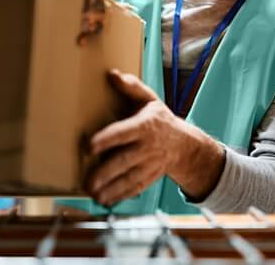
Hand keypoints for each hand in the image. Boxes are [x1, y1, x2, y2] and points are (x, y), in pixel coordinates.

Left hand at [86, 70, 225, 206]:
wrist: (185, 145)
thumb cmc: (160, 119)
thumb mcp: (149, 100)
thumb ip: (132, 88)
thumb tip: (112, 74)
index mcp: (145, 126)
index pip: (124, 132)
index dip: (107, 139)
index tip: (90, 146)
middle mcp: (148, 147)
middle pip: (125, 160)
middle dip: (107, 172)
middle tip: (90, 180)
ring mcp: (150, 164)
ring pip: (130, 178)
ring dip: (112, 188)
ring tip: (95, 194)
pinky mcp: (150, 177)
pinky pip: (135, 188)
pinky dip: (121, 196)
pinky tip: (106, 200)